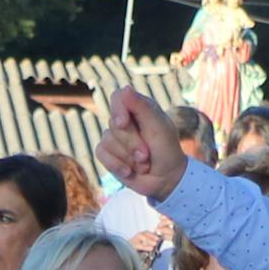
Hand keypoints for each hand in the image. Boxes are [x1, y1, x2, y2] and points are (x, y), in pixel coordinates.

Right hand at [98, 87, 191, 202]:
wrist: (166, 180)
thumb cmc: (167, 151)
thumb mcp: (159, 128)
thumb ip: (143, 108)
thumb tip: (125, 88)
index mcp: (139, 108)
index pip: (118, 97)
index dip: (118, 109)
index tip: (124, 123)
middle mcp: (124, 120)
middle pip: (113, 124)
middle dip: (131, 143)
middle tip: (147, 154)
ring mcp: (114, 137)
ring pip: (107, 140)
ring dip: (128, 157)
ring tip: (144, 163)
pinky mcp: (108, 154)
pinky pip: (101, 153)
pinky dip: (116, 165)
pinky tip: (129, 171)